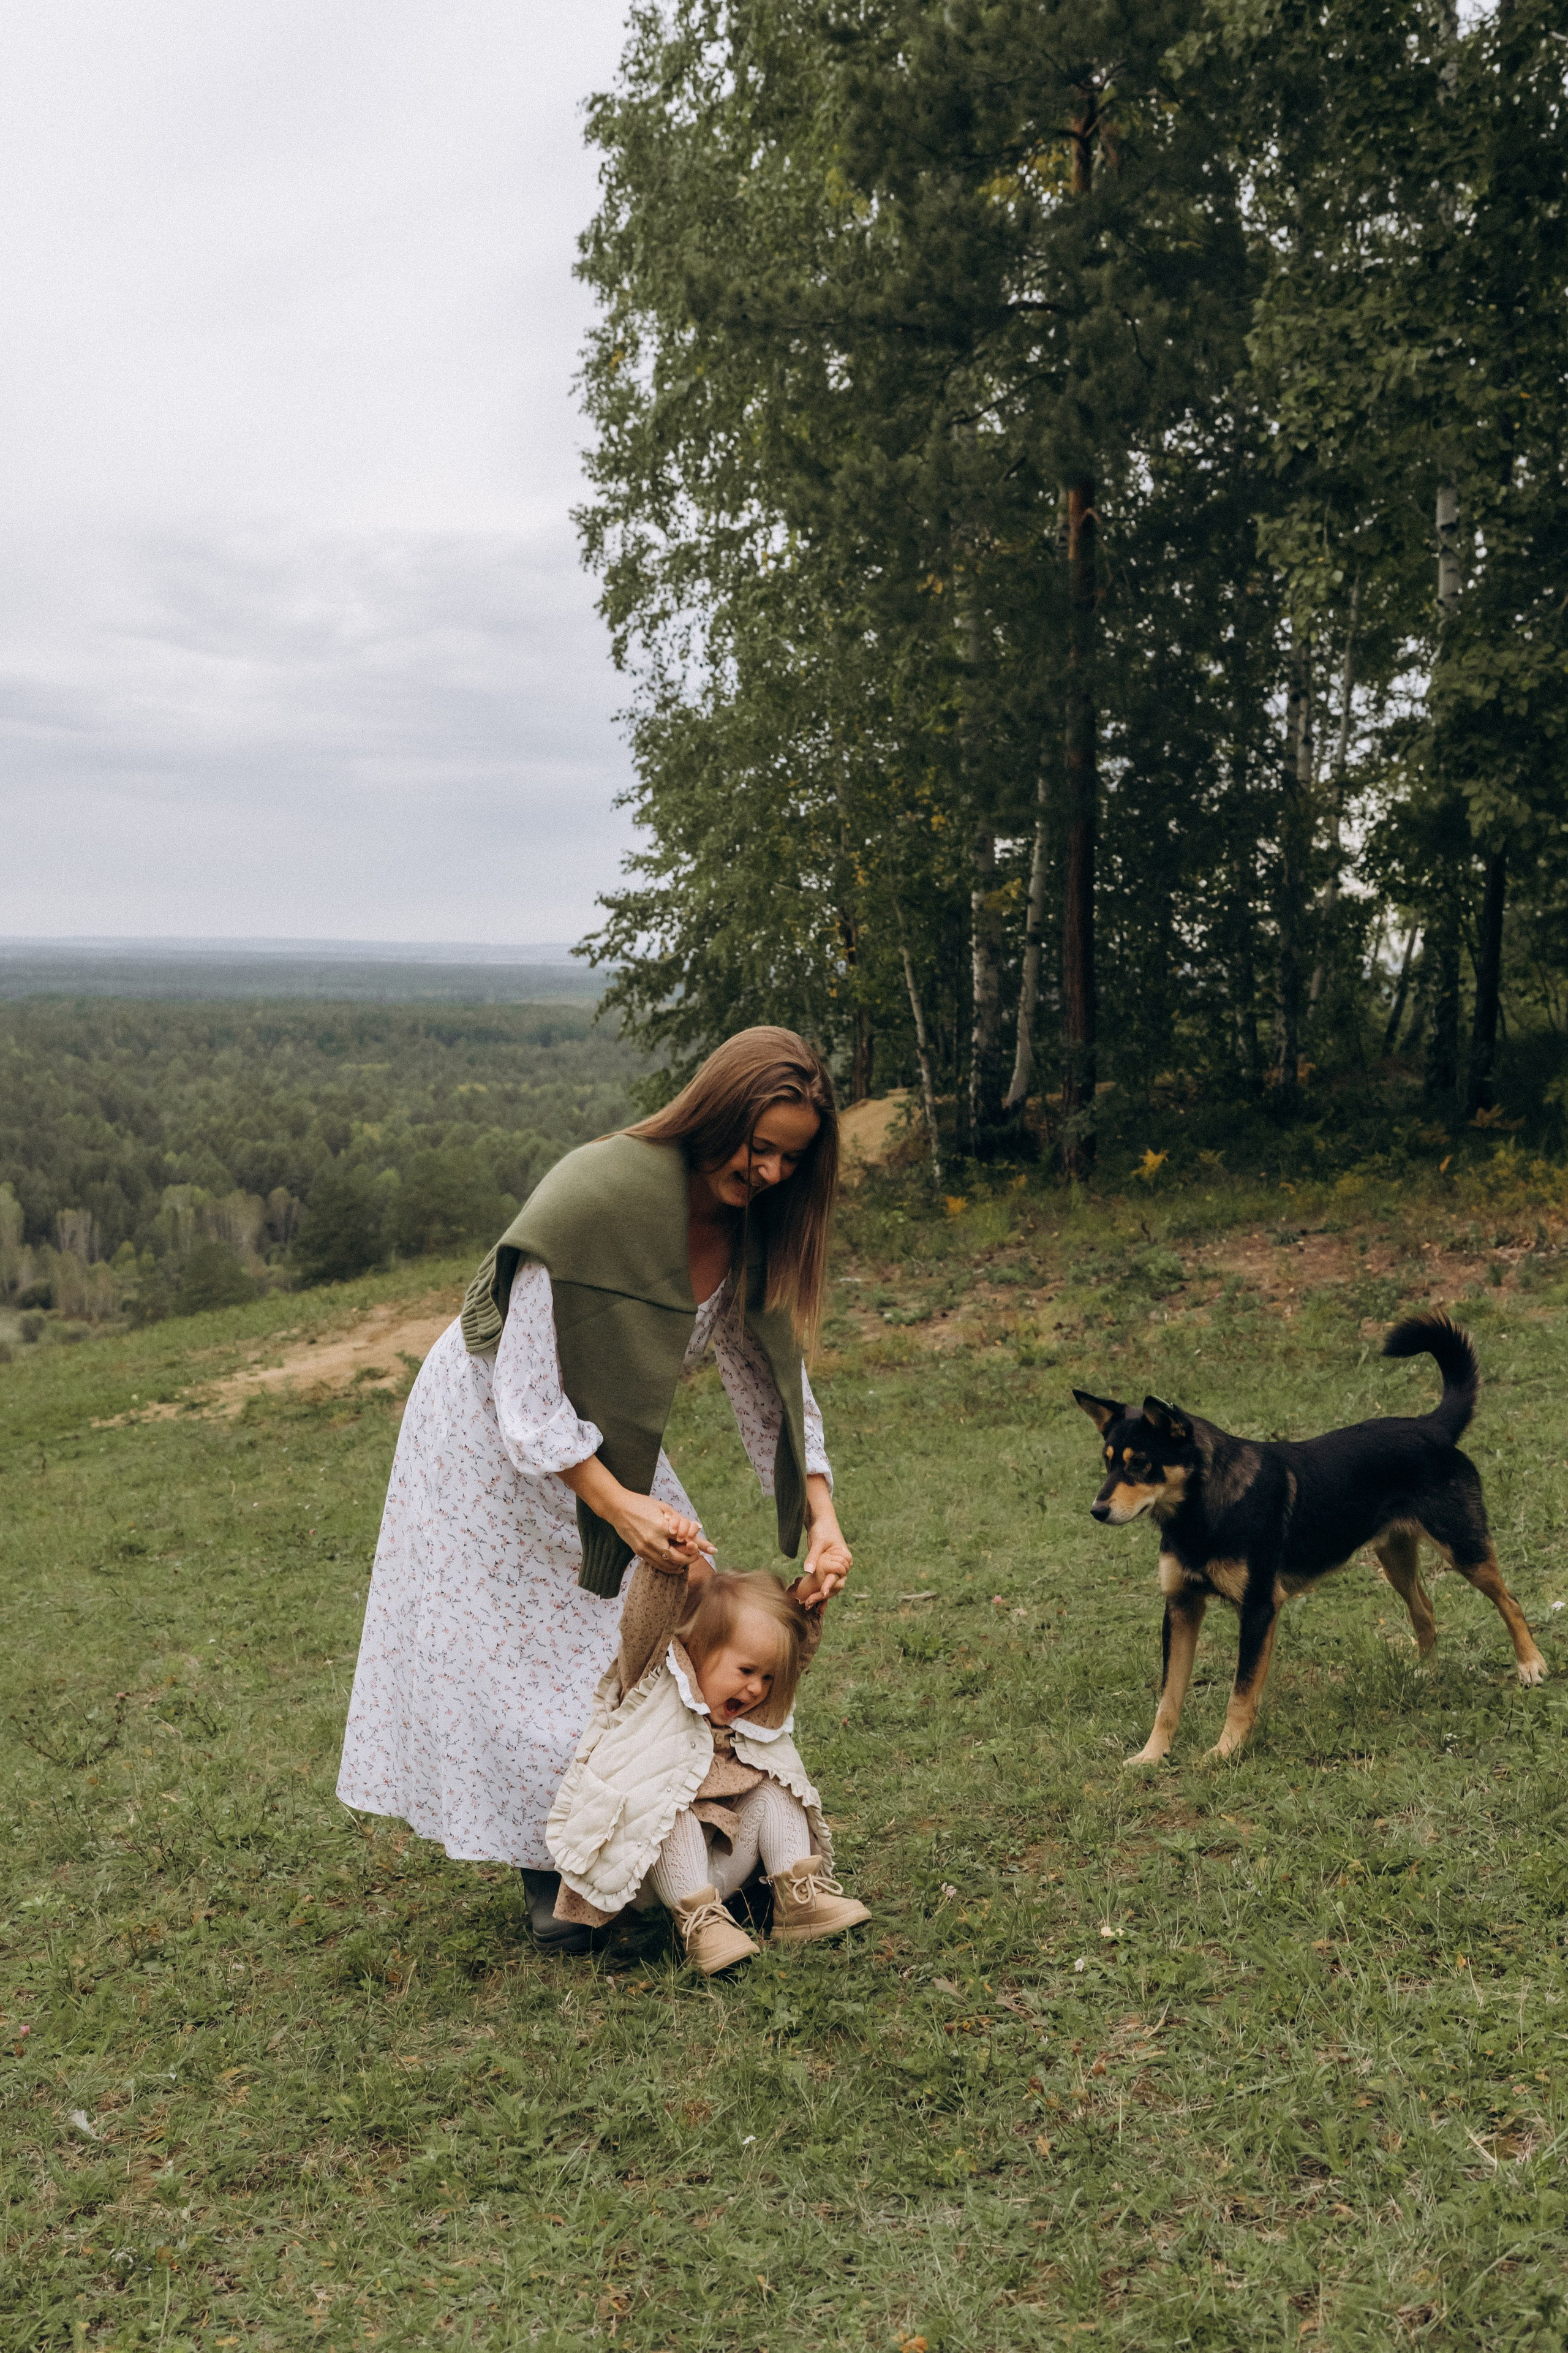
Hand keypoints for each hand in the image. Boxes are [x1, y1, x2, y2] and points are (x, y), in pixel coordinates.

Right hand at [559, 1453, 712, 1576]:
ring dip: (680, 1566)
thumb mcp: (663, 1507)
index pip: (684, 1542)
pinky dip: (668, 1568)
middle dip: (690, 1559)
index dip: (697, 1547)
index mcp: (661, 1527)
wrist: (618, 1507)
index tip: (706, 1548)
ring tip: (687, 1562)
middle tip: (696, 1555)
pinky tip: (676, 1566)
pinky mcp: (639, 1552)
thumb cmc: (642, 1504)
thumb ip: (680, 1520)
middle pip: (677, 1558)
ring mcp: (645, 1548)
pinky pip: (657, 1565)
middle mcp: (653, 1540)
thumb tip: (697, 1528)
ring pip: (667, 1565)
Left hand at [797, 1486, 850, 1609]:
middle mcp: (842, 1566)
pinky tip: (813, 1605)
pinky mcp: (826, 1570)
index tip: (822, 1592)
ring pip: (829, 1587)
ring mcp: (834, 1569)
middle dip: (823, 1594)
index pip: (838, 1575)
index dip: (830, 1584)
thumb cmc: (823, 1529)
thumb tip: (807, 1570)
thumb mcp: (818, 1542)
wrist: (821, 1521)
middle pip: (835, 1585)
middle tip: (809, 1602)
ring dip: (820, 1597)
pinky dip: (819, 1594)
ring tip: (807, 1605)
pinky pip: (823, 1584)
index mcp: (845, 1558)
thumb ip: (813, 1556)